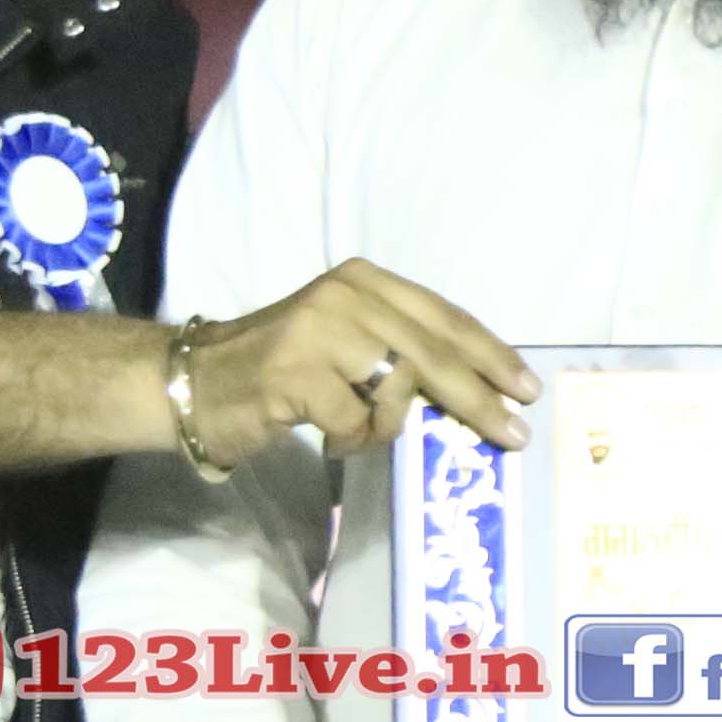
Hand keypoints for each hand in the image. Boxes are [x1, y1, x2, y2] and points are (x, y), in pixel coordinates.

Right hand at [183, 259, 529, 457]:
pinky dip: (354, 441)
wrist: (195, 381)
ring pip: (399, 387)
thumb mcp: (347, 341)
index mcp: (365, 280)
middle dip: (481, 397)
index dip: (491, 355)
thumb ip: (401, 351)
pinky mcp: (294, 373)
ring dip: (393, 425)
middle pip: (435, 351)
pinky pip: (357, 420)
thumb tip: (477, 390)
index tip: (525, 389)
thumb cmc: (281, 369)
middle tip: (514, 433)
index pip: (445, 317)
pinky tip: (333, 440)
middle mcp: (346, 295)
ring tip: (363, 434)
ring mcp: (318, 331)